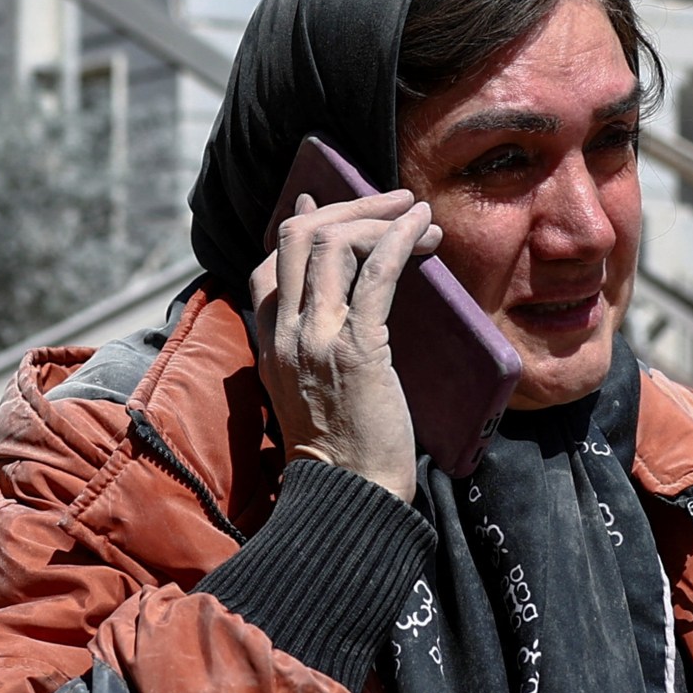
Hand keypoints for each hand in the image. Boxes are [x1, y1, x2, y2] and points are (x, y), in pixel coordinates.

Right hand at [249, 189, 442, 502]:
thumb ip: (313, 347)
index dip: (302, 224)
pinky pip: (375, 273)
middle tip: (394, 198)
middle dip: (350, 207)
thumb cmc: (346, 449)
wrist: (350, 494)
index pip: (270, 260)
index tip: (330, 201)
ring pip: (333, 244)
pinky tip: (424, 228)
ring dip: (381, 218)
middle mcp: (284, 331)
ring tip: (420, 216)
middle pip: (300, 237)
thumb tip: (342, 309)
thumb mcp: (311, 389)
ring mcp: (314, 337)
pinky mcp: (356, 347)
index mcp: (268, 340)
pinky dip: (400, 240)